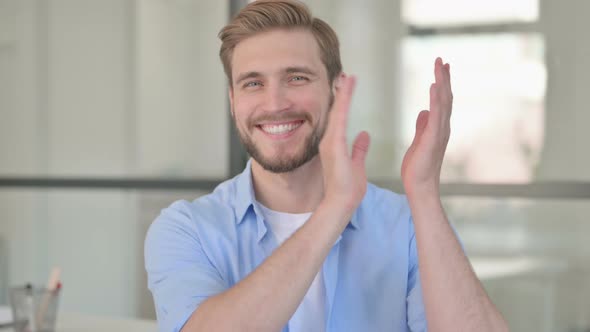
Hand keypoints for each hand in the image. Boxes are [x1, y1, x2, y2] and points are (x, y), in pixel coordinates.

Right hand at [319, 75, 370, 215]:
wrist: (340, 203)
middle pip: (335, 111)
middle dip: (340, 92)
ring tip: (347, 76)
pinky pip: (340, 118)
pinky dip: (343, 103)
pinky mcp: (334, 145)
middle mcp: (329, 140)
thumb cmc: (348, 189)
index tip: (347, 86)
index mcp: (335, 144)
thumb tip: (364, 135)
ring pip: (336, 111)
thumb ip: (359, 148)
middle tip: (344, 74)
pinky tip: (347, 90)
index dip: (343, 101)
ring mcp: (330, 142)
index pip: (340, 118)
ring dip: (342, 93)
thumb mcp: (357, 164)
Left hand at [401, 57, 452, 196]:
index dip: (441, 84)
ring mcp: (439, 132)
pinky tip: (434, 85)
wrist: (419, 186)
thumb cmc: (418, 167)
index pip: (441, 101)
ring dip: (442, 82)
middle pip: (445, 97)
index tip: (440, 67)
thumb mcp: (419, 141)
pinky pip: (436, 115)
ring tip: (439, 65)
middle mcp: (442, 127)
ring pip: (443, 102)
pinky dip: (436, 99)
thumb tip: (423, 111)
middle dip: (444, 78)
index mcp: (438, 128)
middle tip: (442, 60)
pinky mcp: (432, 138)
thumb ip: (423, 126)